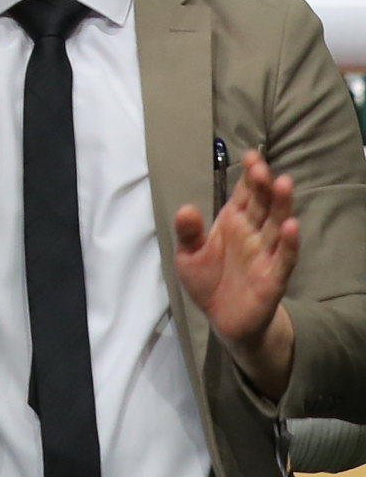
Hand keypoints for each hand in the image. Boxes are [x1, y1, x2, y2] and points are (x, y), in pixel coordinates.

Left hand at [175, 151, 299, 399]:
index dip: (249, 177)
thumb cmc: (207, 281)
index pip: (245, 194)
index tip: (251, 156)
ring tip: (284, 184)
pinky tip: (291, 226)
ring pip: (277, 226)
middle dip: (264, 185)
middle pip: (263, 205)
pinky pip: (284, 259)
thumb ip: (187, 233)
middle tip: (262, 167)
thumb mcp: (188, 256)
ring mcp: (265, 254)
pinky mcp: (273, 278)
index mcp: (233, 222)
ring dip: (281, 206)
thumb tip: (185, 208)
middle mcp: (253, 234)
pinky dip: (289, 243)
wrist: (223, 320)